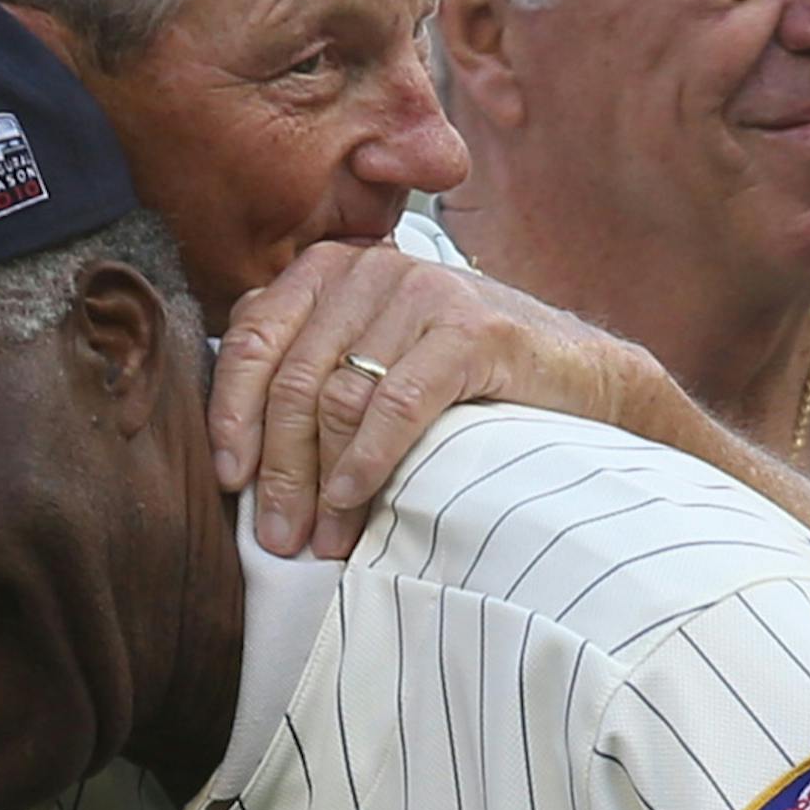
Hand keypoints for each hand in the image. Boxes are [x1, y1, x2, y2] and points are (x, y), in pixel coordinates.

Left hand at [208, 242, 650, 561]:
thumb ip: (310, 368)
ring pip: (339, 398)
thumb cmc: (464, 382)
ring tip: (322, 541)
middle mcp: (370, 269)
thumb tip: (233, 449)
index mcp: (330, 271)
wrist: (580, 377)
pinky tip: (354, 503)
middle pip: (295, 380)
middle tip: (277, 536)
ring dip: (323, 484)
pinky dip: (368, 462)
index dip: (232, 415)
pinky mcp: (471, 329)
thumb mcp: (373, 359)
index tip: (229, 482)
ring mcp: (421, 292)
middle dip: (279, 469)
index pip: (253, 340)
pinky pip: (396, 404)